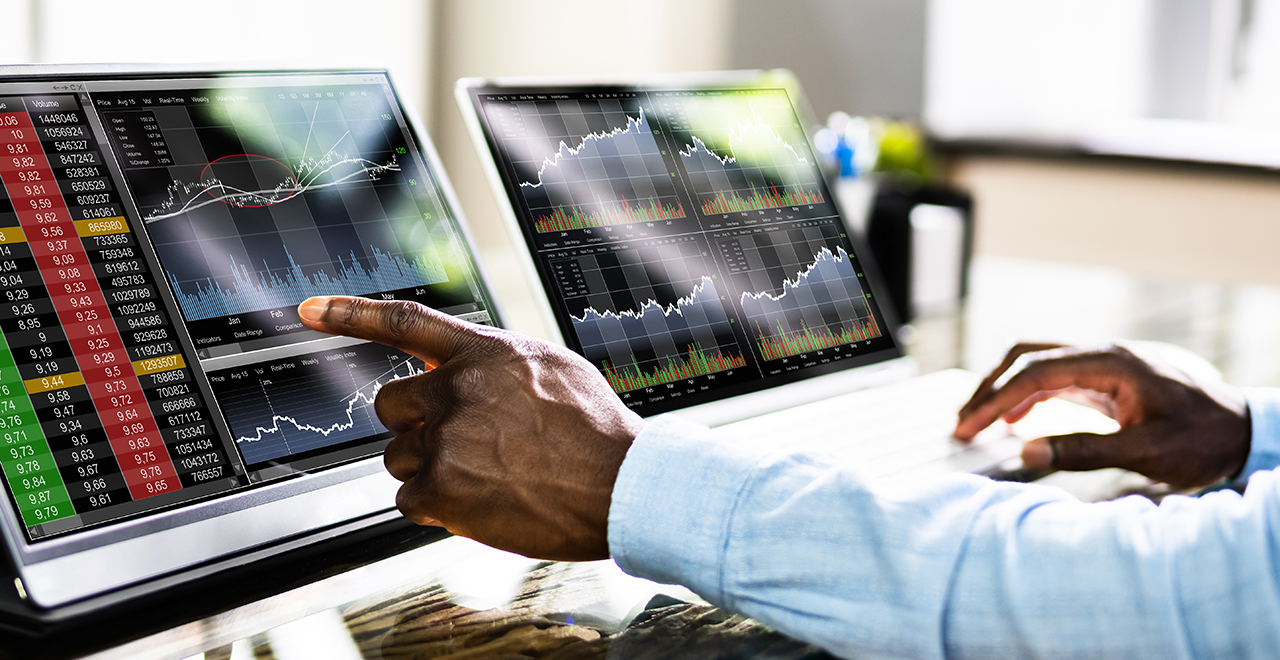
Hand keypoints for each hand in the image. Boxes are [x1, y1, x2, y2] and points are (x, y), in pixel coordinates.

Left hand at [297, 296, 643, 560]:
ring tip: (488, 476)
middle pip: (390, 405)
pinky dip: (437, 506)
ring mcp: (446, 440)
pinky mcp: (441, 490)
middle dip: (415, 426)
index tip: (310, 309)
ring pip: (399, 457)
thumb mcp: (550, 369)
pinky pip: (408, 499)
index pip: (402, 323)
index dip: (350, 313)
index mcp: (483, 354)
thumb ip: (496, 364)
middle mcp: (457, 389)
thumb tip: (464, 367)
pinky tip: (482, 501)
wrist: (620, 485)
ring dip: (430, 470)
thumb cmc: (596, 432)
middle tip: (460, 444)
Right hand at [953, 342, 1250, 487]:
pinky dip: (1024, 395)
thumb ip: (1084, 451)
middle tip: (961, 424)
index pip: (1034, 373)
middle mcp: (1102, 355)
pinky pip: (1053, 377)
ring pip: (1035, 363)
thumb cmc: (1202, 440)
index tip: (968, 427)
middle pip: (1026, 357)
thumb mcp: (1146, 453)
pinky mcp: (1105, 380)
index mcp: (1110, 363)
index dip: (994, 399)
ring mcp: (1103, 365)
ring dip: (1002, 389)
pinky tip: (1014, 421)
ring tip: (976, 421)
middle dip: (988, 389)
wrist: (1243, 431)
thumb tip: (1027, 452)